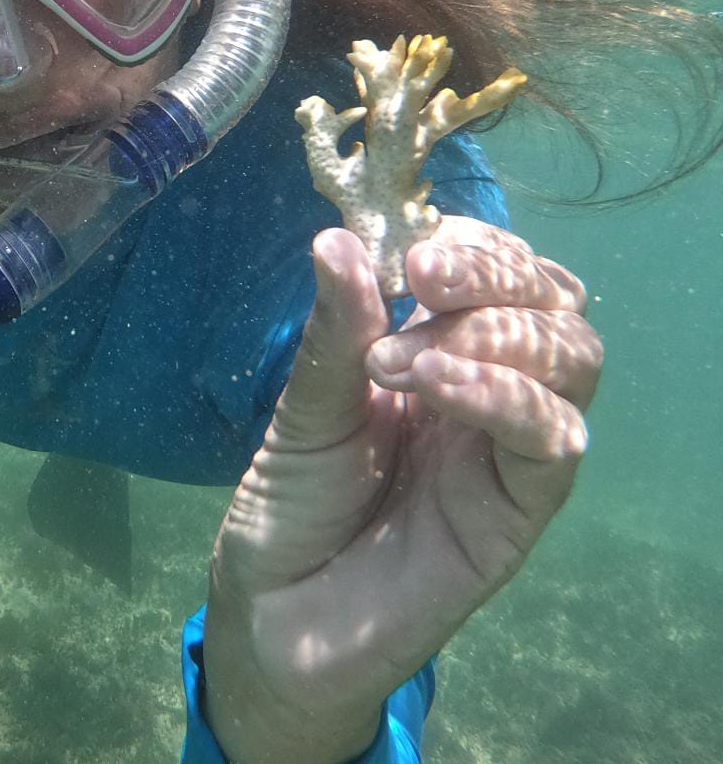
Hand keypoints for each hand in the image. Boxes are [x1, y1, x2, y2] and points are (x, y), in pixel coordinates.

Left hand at [203, 219, 600, 763]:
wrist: (276, 610)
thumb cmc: (296, 499)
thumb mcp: (306, 403)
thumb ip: (335, 330)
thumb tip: (336, 237)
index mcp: (442, 349)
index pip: (505, 272)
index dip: (475, 246)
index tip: (413, 249)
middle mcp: (489, 390)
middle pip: (553, 304)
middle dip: (494, 275)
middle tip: (419, 278)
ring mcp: (508, 449)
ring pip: (571, 362)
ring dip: (495, 333)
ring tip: (398, 358)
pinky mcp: (519, 512)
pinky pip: (551, 440)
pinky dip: (504, 396)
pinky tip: (438, 382)